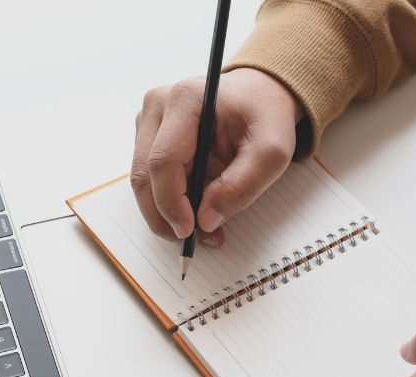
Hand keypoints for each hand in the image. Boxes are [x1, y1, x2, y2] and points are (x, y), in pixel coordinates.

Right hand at [131, 68, 302, 246]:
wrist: (259, 96)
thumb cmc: (265, 117)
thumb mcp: (271, 152)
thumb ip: (241, 186)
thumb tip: (205, 221)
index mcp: (185, 100)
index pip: (163, 161)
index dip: (171, 203)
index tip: (189, 231)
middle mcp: (157, 105)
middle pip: (144, 175)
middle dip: (165, 217)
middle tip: (194, 241)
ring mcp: (148, 120)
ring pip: (143, 181)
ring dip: (166, 214)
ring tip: (202, 230)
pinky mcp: (148, 136)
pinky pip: (150, 179)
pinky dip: (168, 203)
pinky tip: (194, 211)